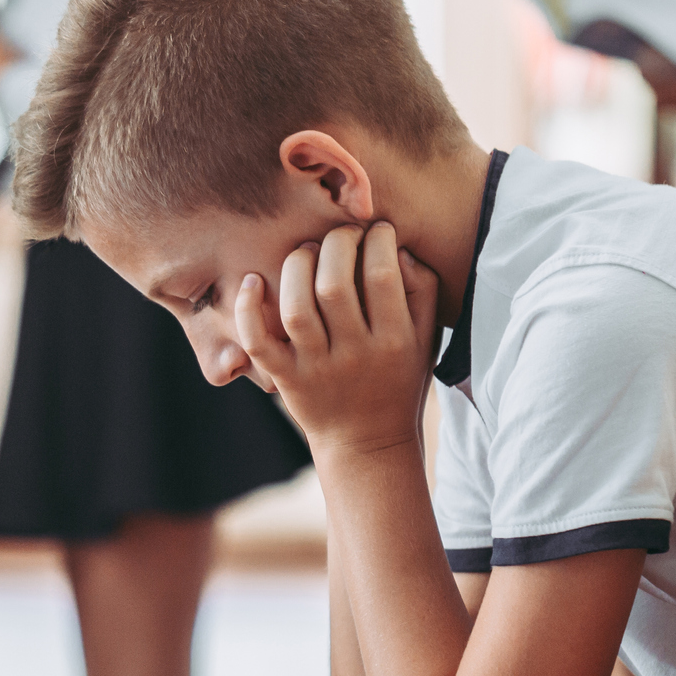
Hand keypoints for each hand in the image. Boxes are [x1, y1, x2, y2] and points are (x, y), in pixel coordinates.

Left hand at [238, 221, 440, 459]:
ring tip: (306, 253)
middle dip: (335, 244)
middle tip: (340, 236)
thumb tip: (396, 248)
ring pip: (296, 308)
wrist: (368, 444)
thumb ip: (422, 290)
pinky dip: (249, 310)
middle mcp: (355, 355)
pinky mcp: (286, 380)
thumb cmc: (399, 381)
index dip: (377, 239)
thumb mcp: (426, 339)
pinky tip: (253, 281)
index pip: (382, 275)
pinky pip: (259, 343)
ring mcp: (317, 369)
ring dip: (296, 266)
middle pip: (334, 284)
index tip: (377, 230)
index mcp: (394, 341)